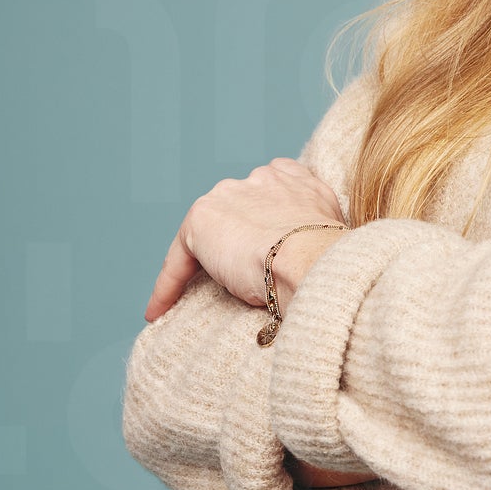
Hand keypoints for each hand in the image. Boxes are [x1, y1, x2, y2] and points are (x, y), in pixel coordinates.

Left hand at [144, 158, 347, 322]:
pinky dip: (168, 285)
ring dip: (206, 264)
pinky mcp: (202, 219)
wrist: (315, 260)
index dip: (265, 219)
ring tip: (193, 301)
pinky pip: (180, 259)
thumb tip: (303, 258)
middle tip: (240, 280)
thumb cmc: (332, 262)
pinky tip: (158, 311)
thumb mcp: (332, 236)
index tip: (263, 245)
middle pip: (238, 211)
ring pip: (209, 235)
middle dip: (237, 241)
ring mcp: (230, 194)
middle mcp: (262, 178)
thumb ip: (313, 232)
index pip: (270, 191)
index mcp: (296, 179)